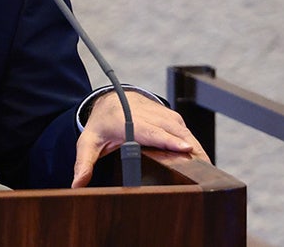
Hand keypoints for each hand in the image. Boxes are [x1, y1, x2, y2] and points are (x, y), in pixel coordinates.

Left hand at [71, 90, 209, 187]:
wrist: (111, 99)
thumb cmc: (101, 125)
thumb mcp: (88, 142)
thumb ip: (83, 162)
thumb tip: (77, 184)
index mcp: (125, 120)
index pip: (149, 130)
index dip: (168, 140)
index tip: (184, 148)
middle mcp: (146, 113)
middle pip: (171, 130)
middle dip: (188, 147)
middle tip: (203, 166)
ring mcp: (160, 113)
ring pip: (181, 130)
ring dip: (194, 146)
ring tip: (206, 167)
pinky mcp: (170, 116)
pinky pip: (185, 129)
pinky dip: (193, 143)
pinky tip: (201, 159)